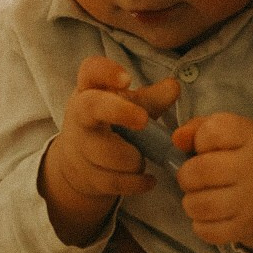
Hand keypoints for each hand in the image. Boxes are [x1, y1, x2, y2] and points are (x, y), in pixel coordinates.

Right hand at [40, 58, 179, 244]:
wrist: (78, 161)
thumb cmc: (111, 123)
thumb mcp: (129, 105)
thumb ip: (152, 97)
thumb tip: (174, 87)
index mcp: (90, 90)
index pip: (91, 70)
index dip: (107, 72)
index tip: (127, 79)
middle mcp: (80, 114)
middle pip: (92, 107)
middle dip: (118, 112)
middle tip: (143, 120)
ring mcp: (80, 146)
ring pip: (112, 154)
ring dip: (136, 158)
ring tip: (141, 156)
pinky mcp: (87, 176)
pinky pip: (116, 182)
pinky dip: (138, 182)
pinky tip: (148, 179)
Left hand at [173, 112, 252, 252]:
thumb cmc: (240, 161)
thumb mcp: (226, 135)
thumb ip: (198, 128)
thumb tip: (177, 139)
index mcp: (252, 138)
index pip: (210, 132)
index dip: (199, 139)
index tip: (205, 148)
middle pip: (199, 170)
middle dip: (186, 175)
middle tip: (193, 178)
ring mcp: (252, 201)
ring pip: (198, 204)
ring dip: (191, 202)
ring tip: (200, 197)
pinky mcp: (245, 227)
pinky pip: (205, 230)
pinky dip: (200, 224)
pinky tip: (209, 215)